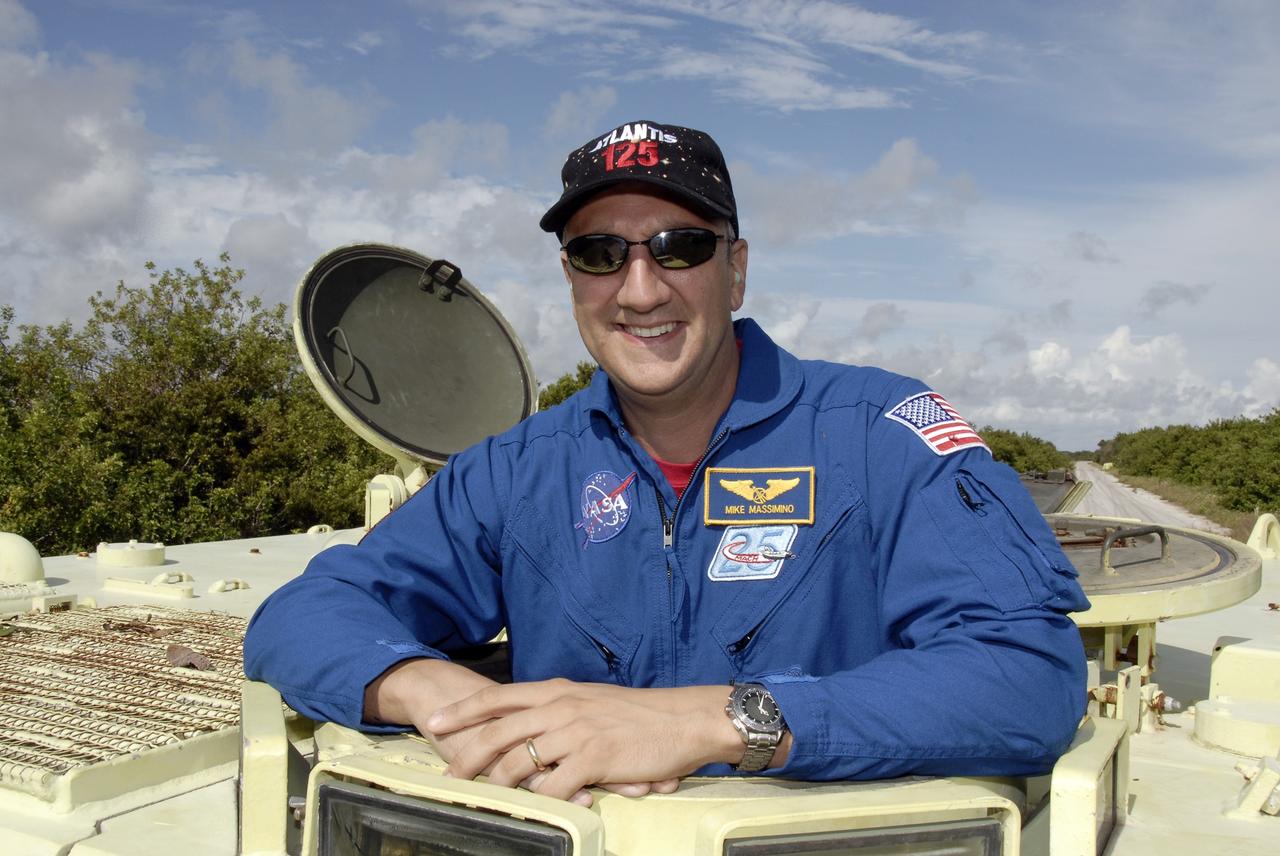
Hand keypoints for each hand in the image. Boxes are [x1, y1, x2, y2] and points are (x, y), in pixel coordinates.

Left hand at [364, 661, 682, 804]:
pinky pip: (555, 786)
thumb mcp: (592, 700)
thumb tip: (534, 725)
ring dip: (497, 784)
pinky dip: (542, 800)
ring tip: (484, 798)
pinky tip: (537, 810)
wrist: (683, 718)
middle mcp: (560, 707)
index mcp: (557, 690)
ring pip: (519, 762)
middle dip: (466, 753)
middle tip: (448, 772)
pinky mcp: (593, 758)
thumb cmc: (640, 713)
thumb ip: (561, 709)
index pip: (498, 697)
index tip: (436, 721)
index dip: (463, 711)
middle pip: (498, 731)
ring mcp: (575, 732)